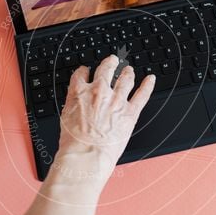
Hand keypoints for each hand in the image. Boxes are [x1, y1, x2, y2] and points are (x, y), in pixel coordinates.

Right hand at [56, 55, 154, 172]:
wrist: (87, 154)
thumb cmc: (74, 142)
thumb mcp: (65, 117)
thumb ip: (73, 104)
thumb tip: (76, 102)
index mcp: (80, 93)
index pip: (81, 74)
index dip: (84, 71)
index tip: (86, 71)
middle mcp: (99, 92)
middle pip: (106, 70)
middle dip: (110, 63)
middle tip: (112, 60)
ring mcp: (116, 101)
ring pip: (125, 79)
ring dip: (128, 72)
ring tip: (129, 70)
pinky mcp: (130, 112)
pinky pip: (142, 95)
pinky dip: (148, 85)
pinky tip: (151, 79)